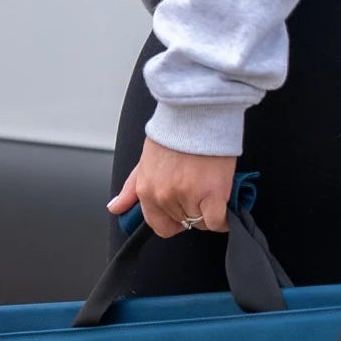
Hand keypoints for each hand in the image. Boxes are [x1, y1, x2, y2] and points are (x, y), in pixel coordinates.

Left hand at [108, 138, 237, 238]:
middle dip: (193, 210)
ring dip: (209, 211)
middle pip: (184, 222)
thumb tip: (115, 208)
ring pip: (202, 222)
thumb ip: (131, 189)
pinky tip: (224, 202)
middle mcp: (164, 196)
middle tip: (200, 188)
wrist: (195, 114)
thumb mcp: (144, 161)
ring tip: (211, 187)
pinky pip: (217, 222)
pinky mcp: (211, 195)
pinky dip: (223, 218)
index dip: (174, 221)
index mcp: (146, 190)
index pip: (160, 226)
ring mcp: (187, 196)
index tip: (184, 209)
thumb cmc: (174, 133)